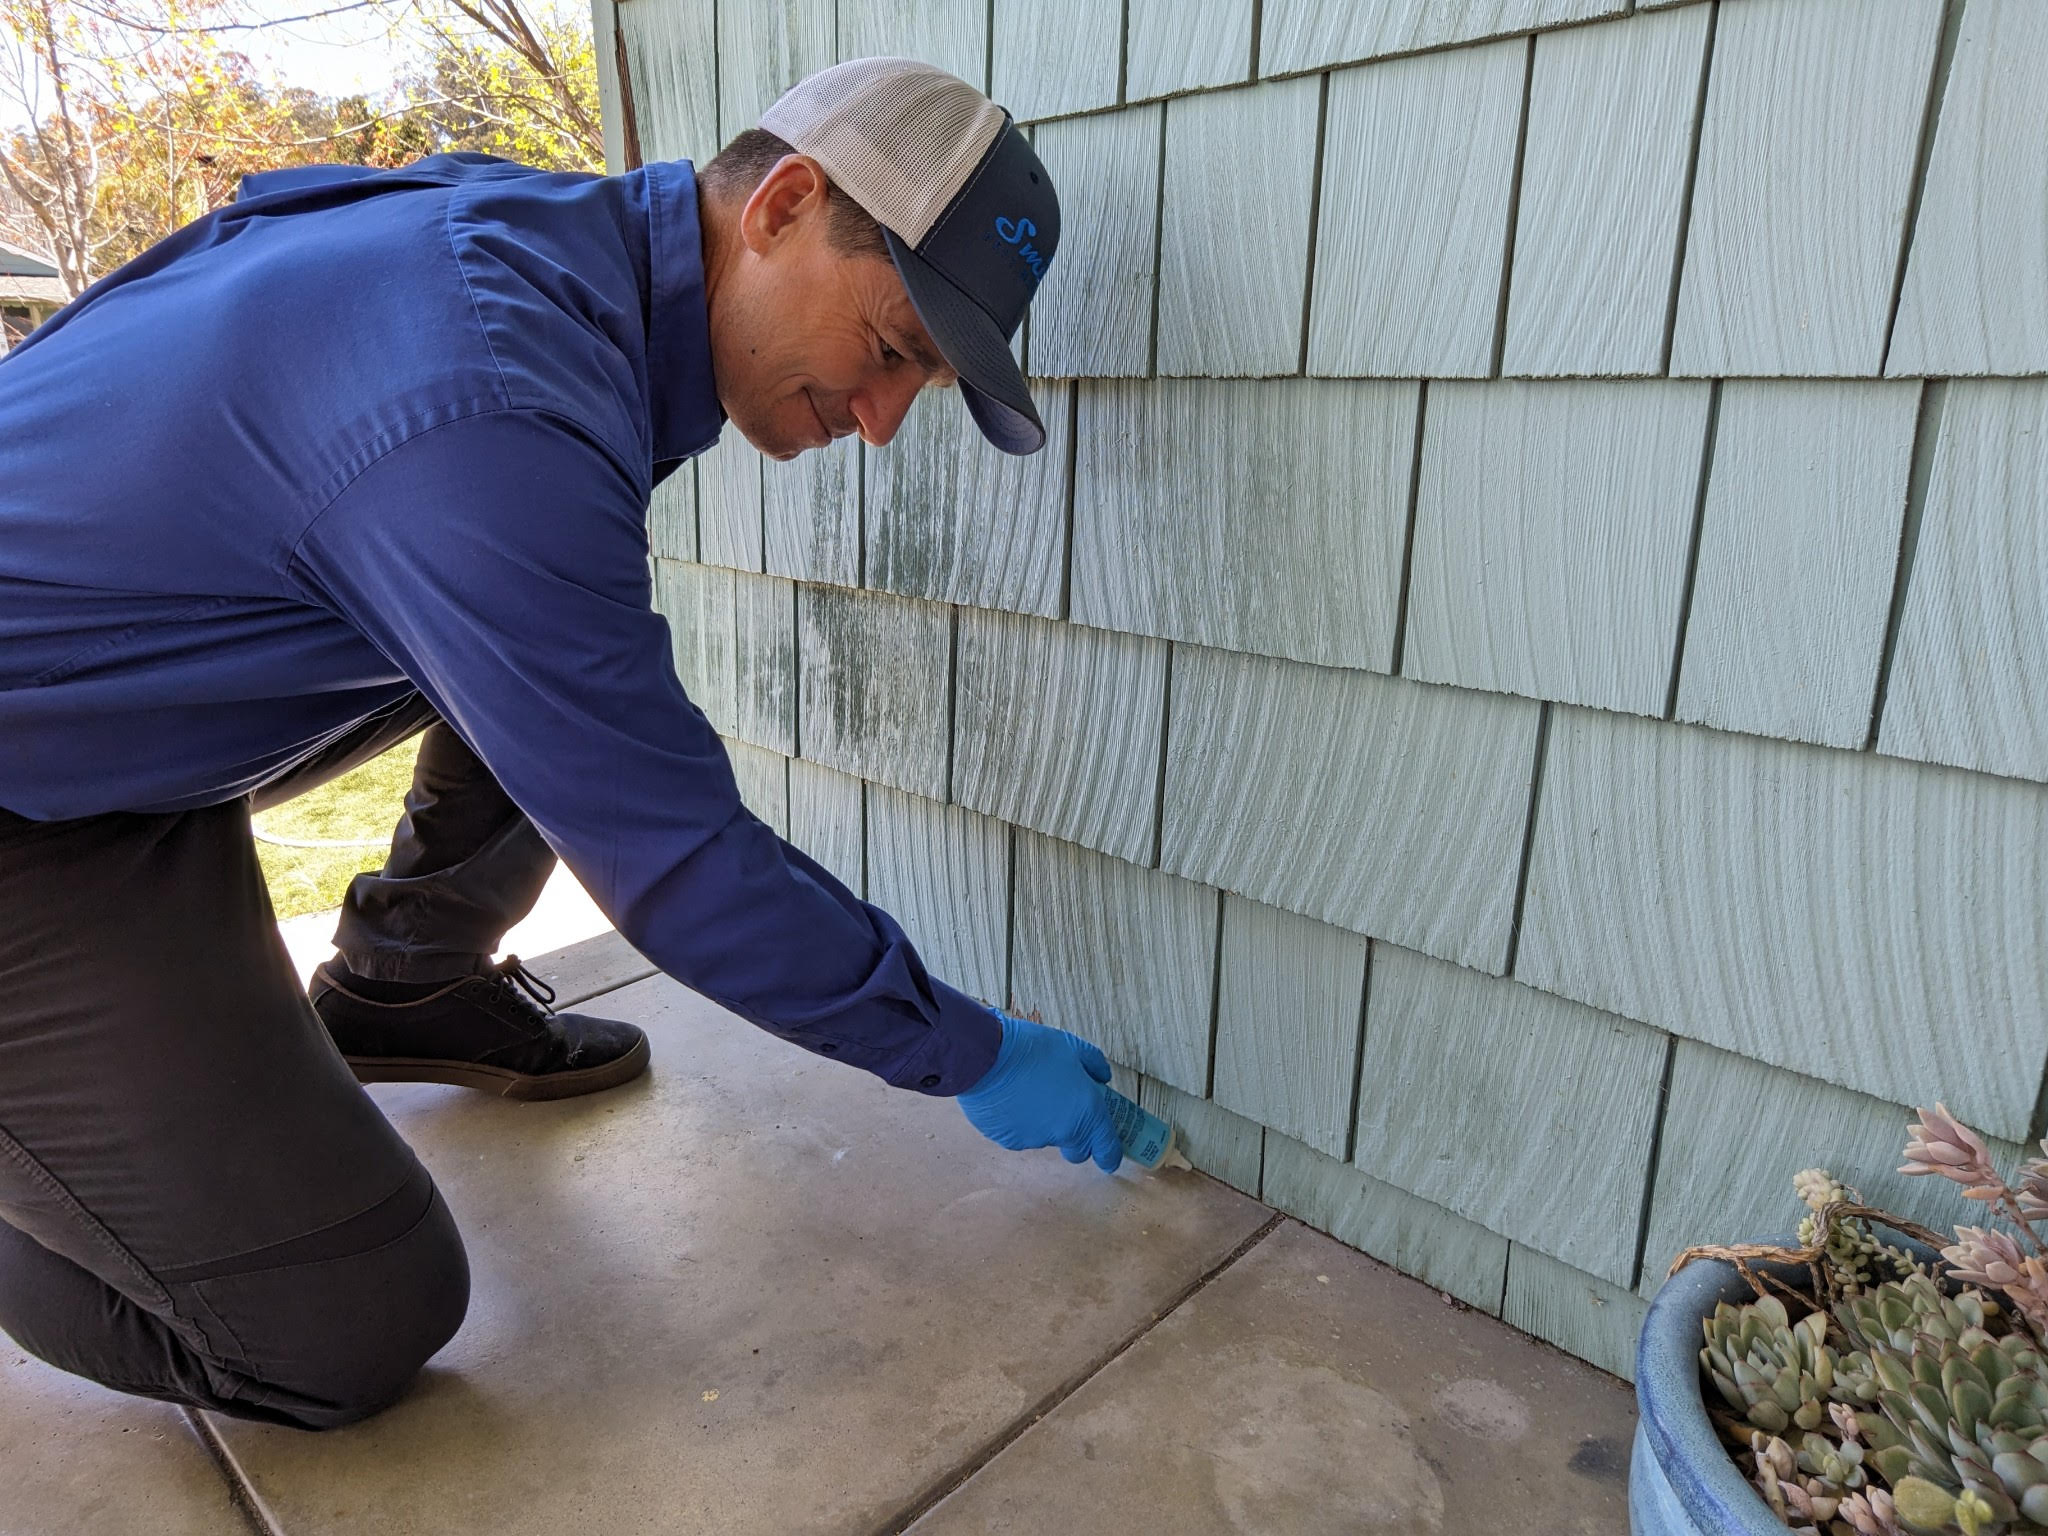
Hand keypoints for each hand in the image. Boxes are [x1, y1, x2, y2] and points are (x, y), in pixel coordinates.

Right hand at [956, 1012, 1122, 1171]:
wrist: (986, 1058)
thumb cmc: (1032, 1049)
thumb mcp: (1072, 1046)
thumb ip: (1094, 1064)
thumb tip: (1101, 1077)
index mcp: (1087, 1112)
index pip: (1107, 1150)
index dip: (1110, 1155)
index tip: (1109, 1155)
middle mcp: (1063, 1133)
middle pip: (1076, 1151)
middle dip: (1076, 1137)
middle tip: (1066, 1110)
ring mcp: (1034, 1140)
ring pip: (1046, 1139)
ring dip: (1044, 1123)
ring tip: (1029, 1091)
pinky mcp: (1008, 1141)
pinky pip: (1020, 1135)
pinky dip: (1019, 1122)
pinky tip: (1010, 1097)